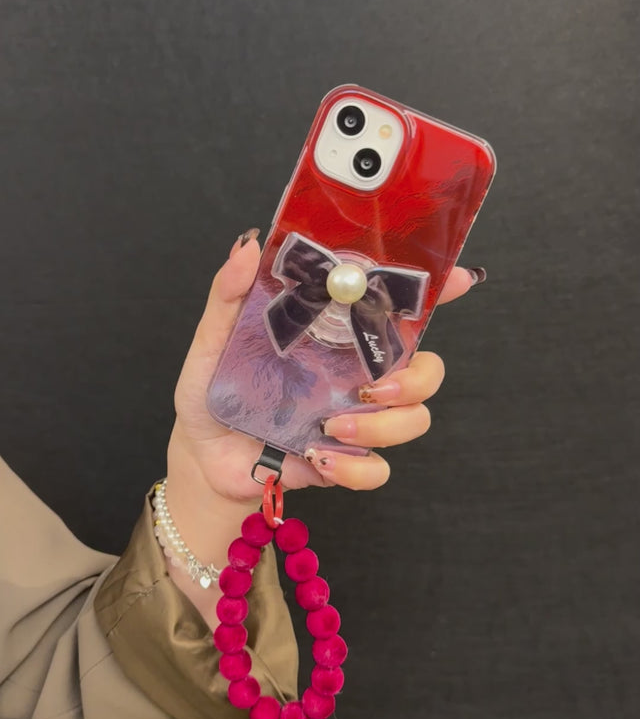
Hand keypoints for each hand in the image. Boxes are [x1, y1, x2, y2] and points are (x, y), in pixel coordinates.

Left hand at [167, 229, 484, 504]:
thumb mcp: (213, 337)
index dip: (436, 292)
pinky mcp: (343, 461)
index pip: (396, 308)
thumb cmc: (212, 388)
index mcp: (335, 335)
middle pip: (426, 370)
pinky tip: (319, 460)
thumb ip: (228, 294)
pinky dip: (357, 469)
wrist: (200, 453)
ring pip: (414, 419)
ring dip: (383, 427)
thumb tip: (249, 247)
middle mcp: (355, 373)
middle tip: (370, 388)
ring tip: (331, 427)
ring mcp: (355, 417)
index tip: (459, 280)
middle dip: (416, 379)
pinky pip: (378, 470)